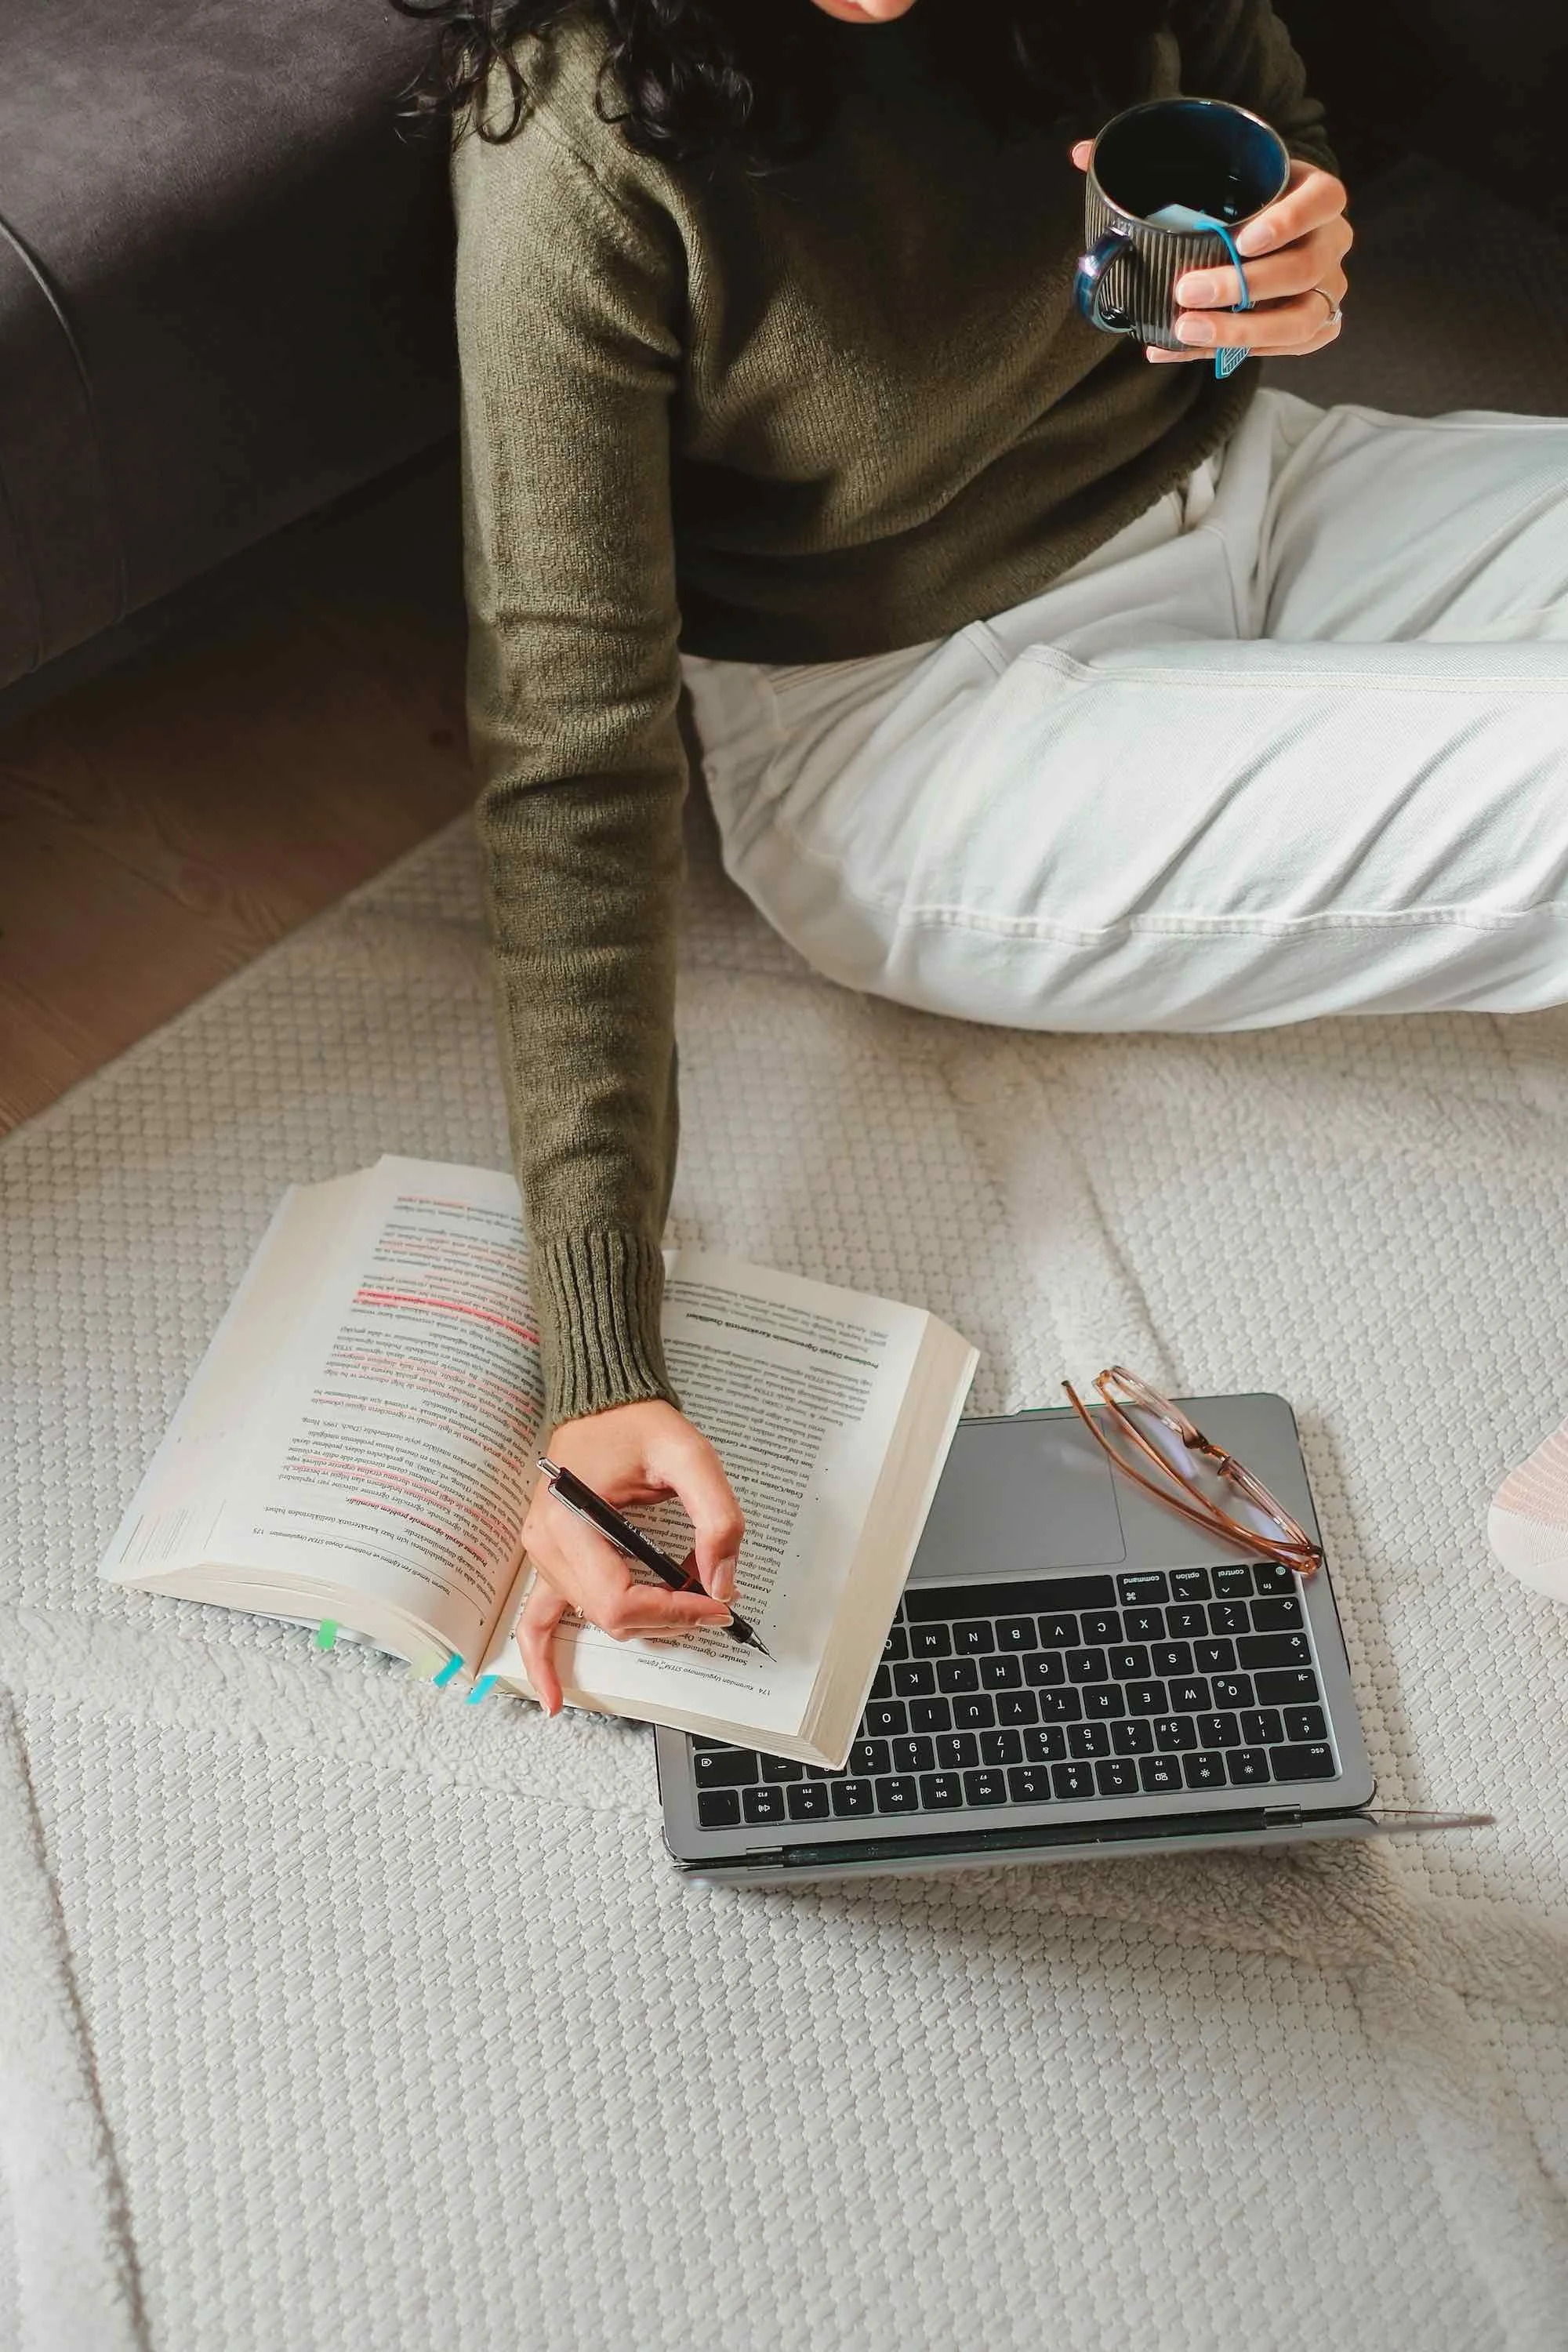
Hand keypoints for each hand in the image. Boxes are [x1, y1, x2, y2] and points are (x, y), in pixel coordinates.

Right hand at [517, 1399, 743, 1713]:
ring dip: (645, 1622)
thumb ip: (716, 1518)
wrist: (602, 1401)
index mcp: (570, 1520)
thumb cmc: (637, 1422)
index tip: (719, 1603)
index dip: (676, 1613)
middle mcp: (546, 1544)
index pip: (623, 1601)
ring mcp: (541, 1555)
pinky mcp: (548, 1559)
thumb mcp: (690, 1456)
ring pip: (597, 1619)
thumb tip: (723, 1582)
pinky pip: (537, 1621)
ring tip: (688, 1609)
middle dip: (671, 1618)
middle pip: (612, 1617)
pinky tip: (555, 1698)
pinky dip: (545, 1659)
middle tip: (717, 1600)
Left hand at [1070, 144, 1350, 364]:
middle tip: (1187, 290)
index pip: (1322, 201)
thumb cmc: (1236, 199)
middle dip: (1244, 285)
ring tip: (1185, 329)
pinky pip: (1277, 351)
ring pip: (1299, 321)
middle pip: (1303, 269)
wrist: (1262, 235)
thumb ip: (1152, 157)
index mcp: (1318, 195)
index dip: (1290, 221)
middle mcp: (1330, 243)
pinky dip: (1223, 354)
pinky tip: (1175, 348)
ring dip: (1240, 331)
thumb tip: (1080, 152)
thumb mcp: (1214, 170)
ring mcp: (1325, 290)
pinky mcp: (1310, 329)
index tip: (1244, 237)